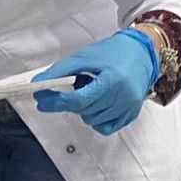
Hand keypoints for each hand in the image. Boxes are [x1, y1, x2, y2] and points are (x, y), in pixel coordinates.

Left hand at [33, 28, 158, 134]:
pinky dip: (95, 119)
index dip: (56, 101)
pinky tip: (96, 103)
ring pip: (92, 121)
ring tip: (89, 89)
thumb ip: (61, 70)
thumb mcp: (84, 57)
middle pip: (84, 111)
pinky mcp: (131, 114)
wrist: (141, 52)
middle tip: (68, 87)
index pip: (78, 99)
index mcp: (113, 81)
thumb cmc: (112, 52)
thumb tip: (38, 82)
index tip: (41, 100)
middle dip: (68, 102)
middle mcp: (124, 98)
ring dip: (83, 109)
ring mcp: (129, 108)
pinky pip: (106, 127)